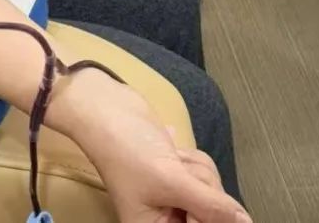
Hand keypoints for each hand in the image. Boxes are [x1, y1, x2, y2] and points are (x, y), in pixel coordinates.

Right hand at [58, 73, 249, 222]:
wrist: (106, 106)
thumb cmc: (127, 149)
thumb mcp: (169, 180)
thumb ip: (210, 205)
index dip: (209, 217)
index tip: (198, 195)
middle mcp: (166, 218)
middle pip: (212, 216)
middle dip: (204, 189)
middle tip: (180, 171)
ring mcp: (174, 197)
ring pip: (212, 192)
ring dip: (197, 170)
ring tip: (172, 157)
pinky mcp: (178, 174)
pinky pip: (204, 174)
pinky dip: (193, 160)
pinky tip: (172, 149)